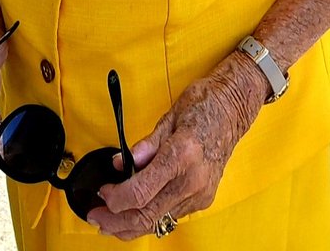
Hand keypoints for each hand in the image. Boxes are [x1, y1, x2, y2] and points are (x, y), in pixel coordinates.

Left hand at [90, 54, 265, 238]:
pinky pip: (170, 215)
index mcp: (182, 156)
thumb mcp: (169, 117)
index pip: (140, 193)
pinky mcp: (203, 199)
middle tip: (96, 217)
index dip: (115, 199)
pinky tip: (136, 211)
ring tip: (109, 220)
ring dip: (130, 225)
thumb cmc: (203, 105)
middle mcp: (192, 180)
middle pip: (146, 216)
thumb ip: (145, 146)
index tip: (102, 194)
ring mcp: (200, 193)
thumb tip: (121, 164)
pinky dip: (150, 216)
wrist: (234, 109)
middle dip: (116, 222)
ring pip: (158, 222)